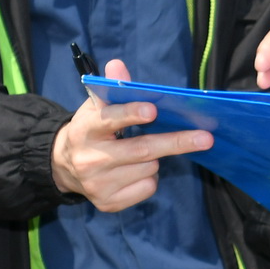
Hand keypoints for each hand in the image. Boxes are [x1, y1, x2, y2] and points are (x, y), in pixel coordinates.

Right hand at [54, 61, 211, 211]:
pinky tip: (135, 170)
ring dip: (157, 158)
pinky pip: (147, 188)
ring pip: (149, 168)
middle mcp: (90, 159)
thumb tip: (117, 65)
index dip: (131, 114)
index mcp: (85, 129)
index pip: (109, 120)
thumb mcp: (97, 107)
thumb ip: (112, 87)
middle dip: (176, 142)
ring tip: (143, 152)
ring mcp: (98, 184)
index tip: (153, 110)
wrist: (64, 166)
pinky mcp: (108, 203)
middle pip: (141, 149)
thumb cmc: (93, 131)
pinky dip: (150, 177)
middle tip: (205, 137)